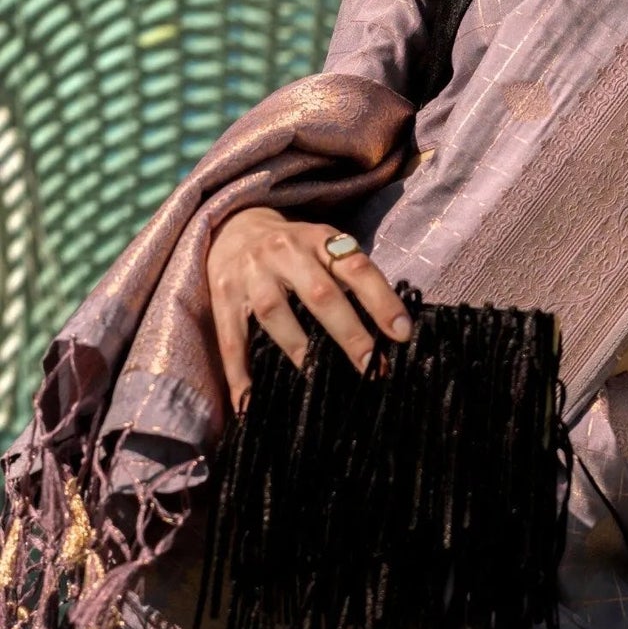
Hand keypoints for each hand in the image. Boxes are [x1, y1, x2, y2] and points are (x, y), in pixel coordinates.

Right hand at [206, 207, 411, 410]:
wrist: (234, 227)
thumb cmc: (294, 249)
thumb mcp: (323, 246)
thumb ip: (350, 277)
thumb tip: (391, 328)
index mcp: (318, 239)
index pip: (356, 268)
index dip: (381, 300)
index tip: (402, 333)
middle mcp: (284, 252)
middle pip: (320, 294)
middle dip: (349, 333)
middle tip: (372, 366)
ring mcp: (251, 274)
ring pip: (275, 314)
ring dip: (299, 350)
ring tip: (317, 380)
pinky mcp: (223, 296)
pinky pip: (231, 338)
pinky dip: (238, 372)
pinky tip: (247, 401)